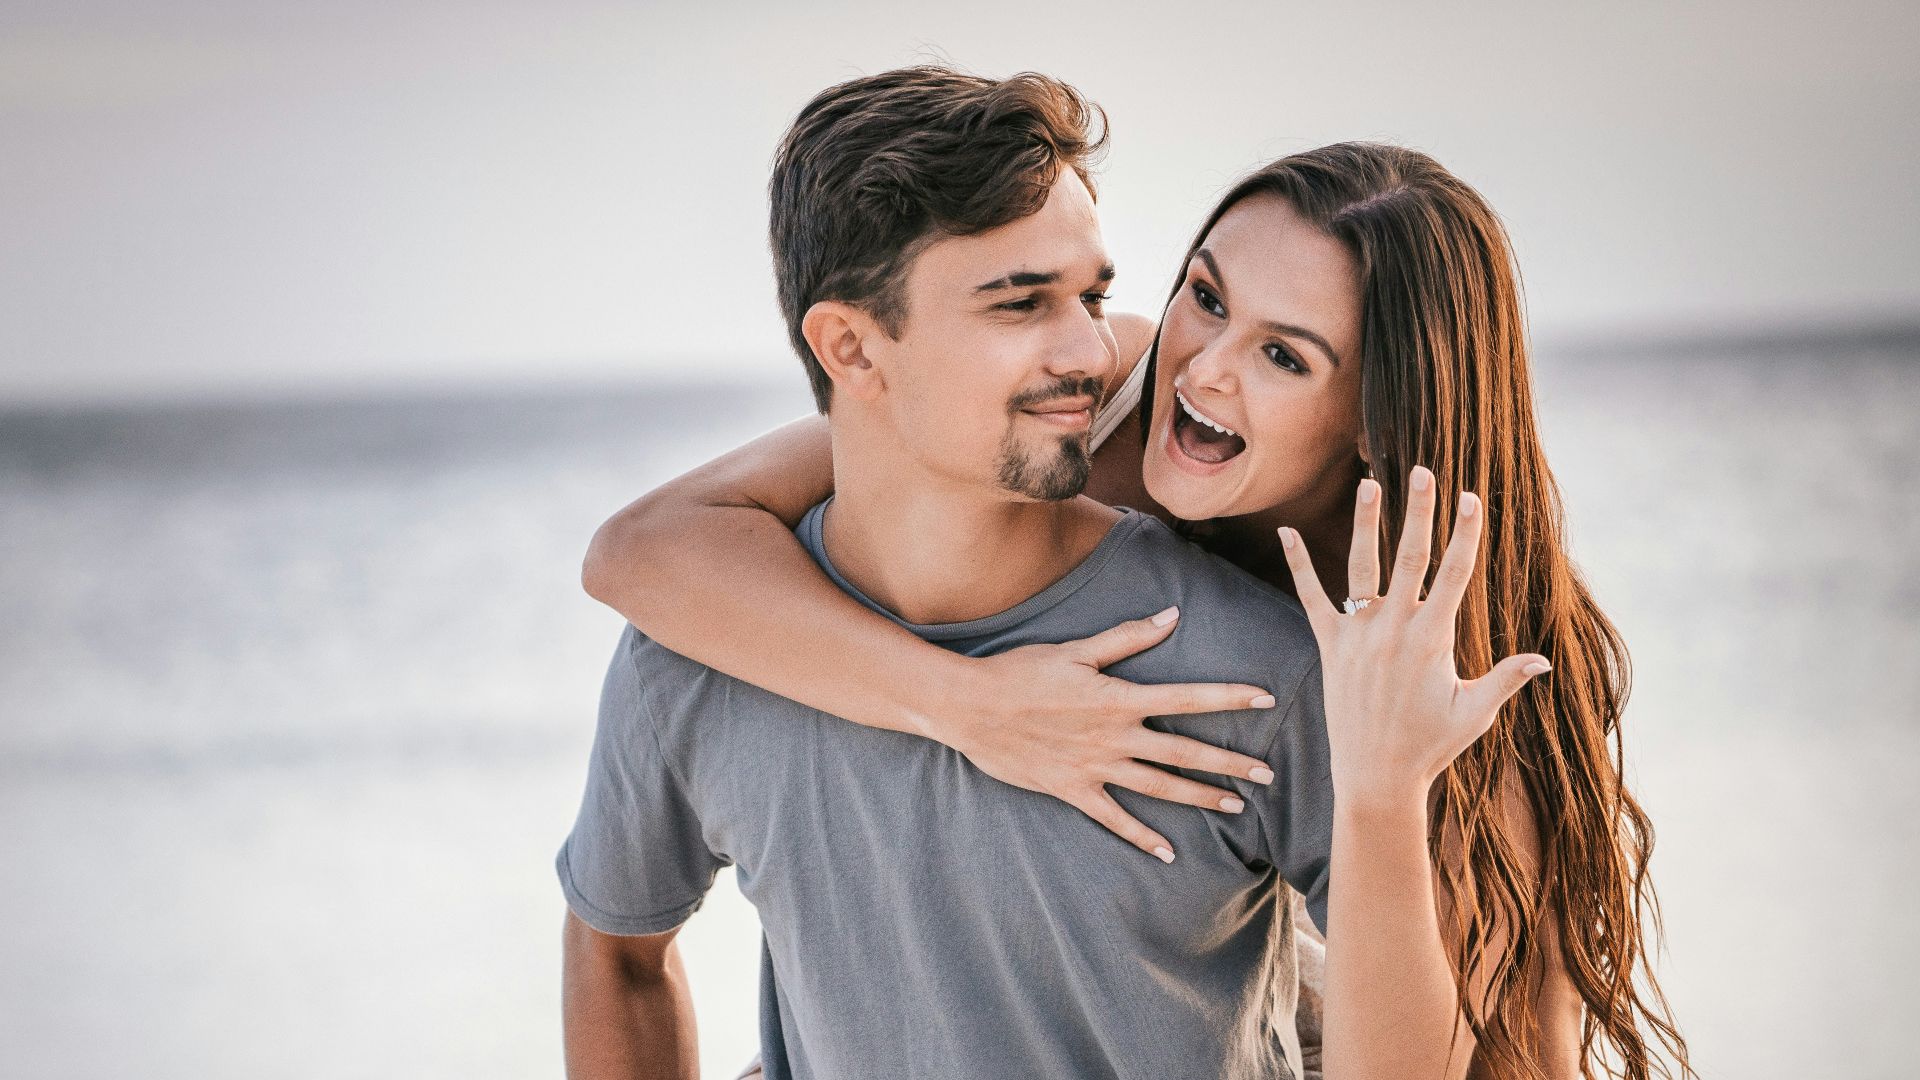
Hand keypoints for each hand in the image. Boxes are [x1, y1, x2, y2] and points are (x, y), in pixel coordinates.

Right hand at [926, 608, 1279, 861]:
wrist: (971, 707)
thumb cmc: (1021, 671)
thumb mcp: (1075, 649)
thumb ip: (1127, 637)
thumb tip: (1172, 616)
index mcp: (1119, 698)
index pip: (1187, 697)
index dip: (1229, 697)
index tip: (1267, 698)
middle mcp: (1115, 737)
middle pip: (1184, 752)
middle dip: (1230, 762)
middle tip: (1269, 774)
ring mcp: (1095, 768)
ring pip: (1159, 787)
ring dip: (1200, 796)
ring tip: (1236, 805)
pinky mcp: (1073, 790)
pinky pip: (1114, 820)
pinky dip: (1142, 837)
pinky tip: (1169, 853)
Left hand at [1278, 467, 1550, 807]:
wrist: (1376, 776)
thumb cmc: (1431, 745)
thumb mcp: (1475, 711)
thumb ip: (1506, 678)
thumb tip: (1545, 660)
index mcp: (1433, 638)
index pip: (1455, 573)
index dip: (1465, 533)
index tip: (1471, 497)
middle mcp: (1394, 628)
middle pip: (1410, 557)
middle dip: (1419, 511)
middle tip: (1423, 470)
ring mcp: (1358, 635)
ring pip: (1361, 568)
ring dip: (1366, 523)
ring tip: (1369, 484)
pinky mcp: (1329, 645)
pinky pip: (1310, 597)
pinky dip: (1298, 563)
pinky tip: (1287, 530)